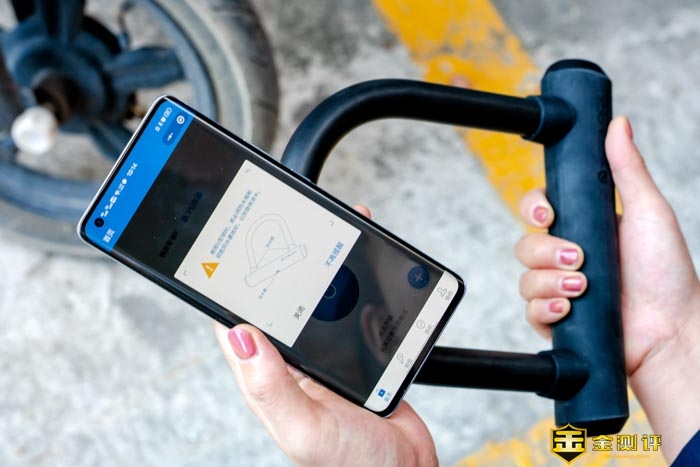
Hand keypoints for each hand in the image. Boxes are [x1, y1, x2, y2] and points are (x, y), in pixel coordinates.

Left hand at [215, 206, 437, 466]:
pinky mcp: (358, 352)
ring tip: (326, 229)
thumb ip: (272, 387)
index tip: (230, 247)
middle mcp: (293, 363)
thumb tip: (240, 334)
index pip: (237, 322)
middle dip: (280, 262)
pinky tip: (365, 262)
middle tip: (283, 223)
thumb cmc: (352, 465)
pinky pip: (353, 309)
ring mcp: (326, 355)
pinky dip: (360, 283)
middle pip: (279, 301)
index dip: (229, 285)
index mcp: (269, 378)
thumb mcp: (306, 429)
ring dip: (323, 266)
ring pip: (318, 299)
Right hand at [515, 116, 699, 460]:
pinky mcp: (556, 321)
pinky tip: (570, 309)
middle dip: (547, 251)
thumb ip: (627, 168)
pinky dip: (547, 309)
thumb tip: (617, 124)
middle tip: (579, 258)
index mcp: (583, 228)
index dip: (534, 208)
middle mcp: (567, 258)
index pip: (538, 209)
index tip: (548, 213)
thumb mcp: (648, 212)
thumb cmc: (667, 273)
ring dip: (551, 281)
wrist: (671, 330)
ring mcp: (560, 289)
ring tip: (583, 287)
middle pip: (525, 243)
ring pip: (526, 278)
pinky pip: (531, 310)